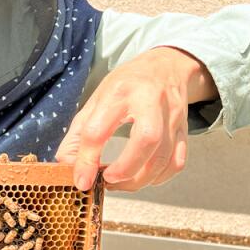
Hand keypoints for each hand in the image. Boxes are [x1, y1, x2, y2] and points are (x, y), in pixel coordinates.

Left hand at [55, 47, 214, 191]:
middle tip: (108, 179)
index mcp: (119, 92)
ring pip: (164, 157)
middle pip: (147, 139)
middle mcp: (150, 101)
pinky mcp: (184, 129)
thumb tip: (65, 165)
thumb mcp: (96, 99)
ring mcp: (172, 116)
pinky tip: (141, 177)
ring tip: (119, 182)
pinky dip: (158, 178)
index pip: (98, 129)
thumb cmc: (126, 86)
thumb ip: (77, 134)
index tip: (82, 181)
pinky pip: (176, 162)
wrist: (165, 67)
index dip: (87, 161)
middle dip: (126, 168)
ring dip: (139, 180)